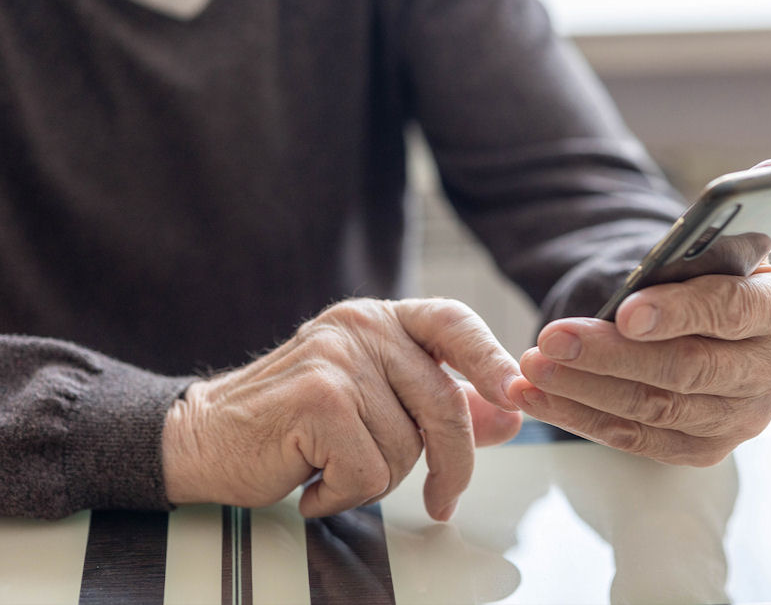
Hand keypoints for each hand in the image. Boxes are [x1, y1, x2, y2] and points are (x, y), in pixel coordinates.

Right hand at [163, 298, 522, 519]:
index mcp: (380, 319)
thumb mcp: (375, 406)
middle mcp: (361, 326)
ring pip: (407, 446)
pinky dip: (343, 495)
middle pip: (444, 403)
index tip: (517, 398)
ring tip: (334, 469)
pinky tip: (312, 481)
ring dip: (376, 480)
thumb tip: (510, 417)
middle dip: (452, 464)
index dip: (491, 358)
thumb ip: (440, 406)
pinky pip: (369, 470)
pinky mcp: (318, 398)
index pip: (453, 321)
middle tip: (444, 500)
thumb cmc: (293, 424)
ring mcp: (337, 357)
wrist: (205, 439)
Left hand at [511, 264, 770, 465]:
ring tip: (533, 366)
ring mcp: (741, 418)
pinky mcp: (704, 448)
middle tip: (552, 339)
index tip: (626, 312)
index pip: (733, 311)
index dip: (679, 313)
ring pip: (654, 409)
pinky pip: (635, 438)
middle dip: (611, 356)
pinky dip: (580, 416)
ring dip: (584, 389)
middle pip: (687, 370)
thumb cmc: (711, 277)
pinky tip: (538, 396)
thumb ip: (732, 218)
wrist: (716, 330)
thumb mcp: (723, 245)